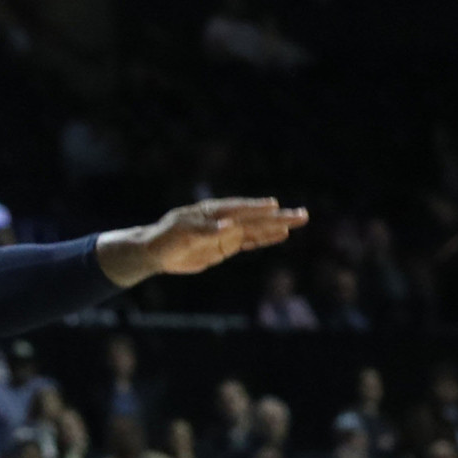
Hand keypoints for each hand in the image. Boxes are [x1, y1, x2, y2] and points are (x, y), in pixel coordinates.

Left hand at [107, 198, 307, 281]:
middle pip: (254, 218)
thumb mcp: (181, 233)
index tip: (273, 205)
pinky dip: (265, 239)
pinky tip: (281, 235)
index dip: (255, 208)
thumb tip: (230, 227)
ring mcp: (227, 233)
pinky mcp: (226, 246)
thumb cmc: (165, 237)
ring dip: (276, 226)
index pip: (238, 209)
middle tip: (302, 214)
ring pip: (256, 229)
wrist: (155, 252)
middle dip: (277, 217)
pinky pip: (249, 242)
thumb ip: (206, 231)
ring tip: (299, 220)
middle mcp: (224, 220)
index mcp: (212, 212)